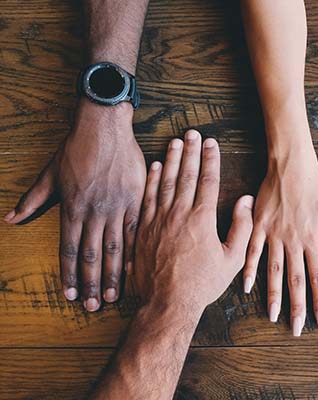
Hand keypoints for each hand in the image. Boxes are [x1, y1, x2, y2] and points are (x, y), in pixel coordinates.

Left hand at [4, 99, 146, 310]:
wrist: (104, 128)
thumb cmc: (76, 149)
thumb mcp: (50, 173)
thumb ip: (33, 199)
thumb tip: (10, 219)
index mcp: (72, 208)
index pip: (68, 250)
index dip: (68, 275)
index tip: (69, 295)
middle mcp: (94, 212)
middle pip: (91, 255)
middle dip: (90, 283)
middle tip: (91, 307)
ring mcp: (117, 207)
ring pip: (114, 248)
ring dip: (111, 275)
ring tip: (111, 296)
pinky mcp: (135, 200)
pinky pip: (136, 231)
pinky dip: (134, 251)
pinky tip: (134, 269)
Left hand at [134, 130, 253, 312]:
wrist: (168, 302)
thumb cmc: (202, 283)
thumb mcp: (232, 259)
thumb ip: (241, 227)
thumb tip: (245, 200)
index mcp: (202, 219)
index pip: (207, 180)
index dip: (210, 159)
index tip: (212, 143)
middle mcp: (179, 214)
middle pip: (186, 175)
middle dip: (191, 151)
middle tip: (193, 133)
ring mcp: (159, 220)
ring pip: (166, 182)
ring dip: (172, 159)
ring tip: (175, 141)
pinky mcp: (143, 228)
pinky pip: (148, 197)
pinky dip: (152, 180)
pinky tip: (156, 166)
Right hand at [243, 146, 317, 334]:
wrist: (291, 165)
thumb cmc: (316, 185)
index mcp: (313, 238)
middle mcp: (293, 241)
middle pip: (295, 280)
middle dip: (297, 306)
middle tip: (296, 328)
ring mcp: (273, 234)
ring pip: (273, 271)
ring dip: (273, 295)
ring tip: (273, 315)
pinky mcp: (258, 226)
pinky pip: (252, 251)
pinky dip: (249, 270)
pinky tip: (247, 287)